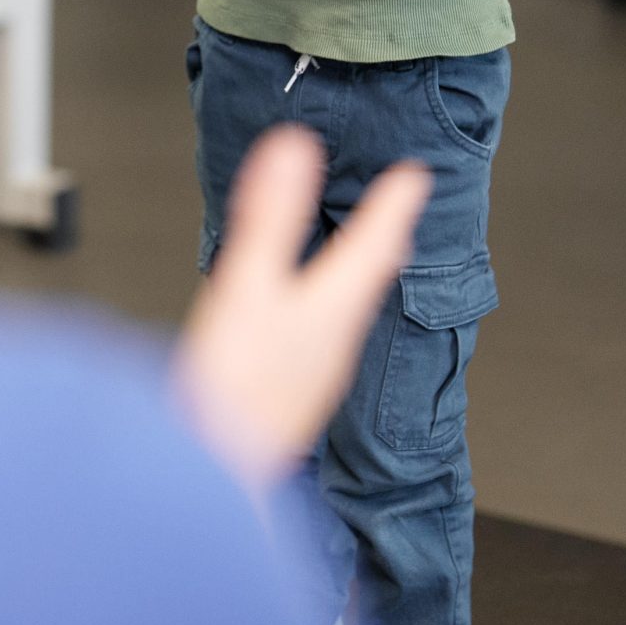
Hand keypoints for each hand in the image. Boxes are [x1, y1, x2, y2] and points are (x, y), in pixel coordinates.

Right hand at [173, 128, 428, 492]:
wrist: (209, 476)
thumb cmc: (232, 388)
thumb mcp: (247, 286)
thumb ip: (270, 217)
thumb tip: (295, 148)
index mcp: (332, 309)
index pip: (376, 245)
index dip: (394, 206)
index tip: (415, 176)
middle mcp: (334, 341)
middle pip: (371, 280)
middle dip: (384, 239)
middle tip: (401, 211)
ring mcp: (312, 373)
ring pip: (349, 309)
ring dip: (360, 274)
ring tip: (365, 258)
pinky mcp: (287, 394)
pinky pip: (322, 335)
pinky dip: (328, 306)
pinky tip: (307, 317)